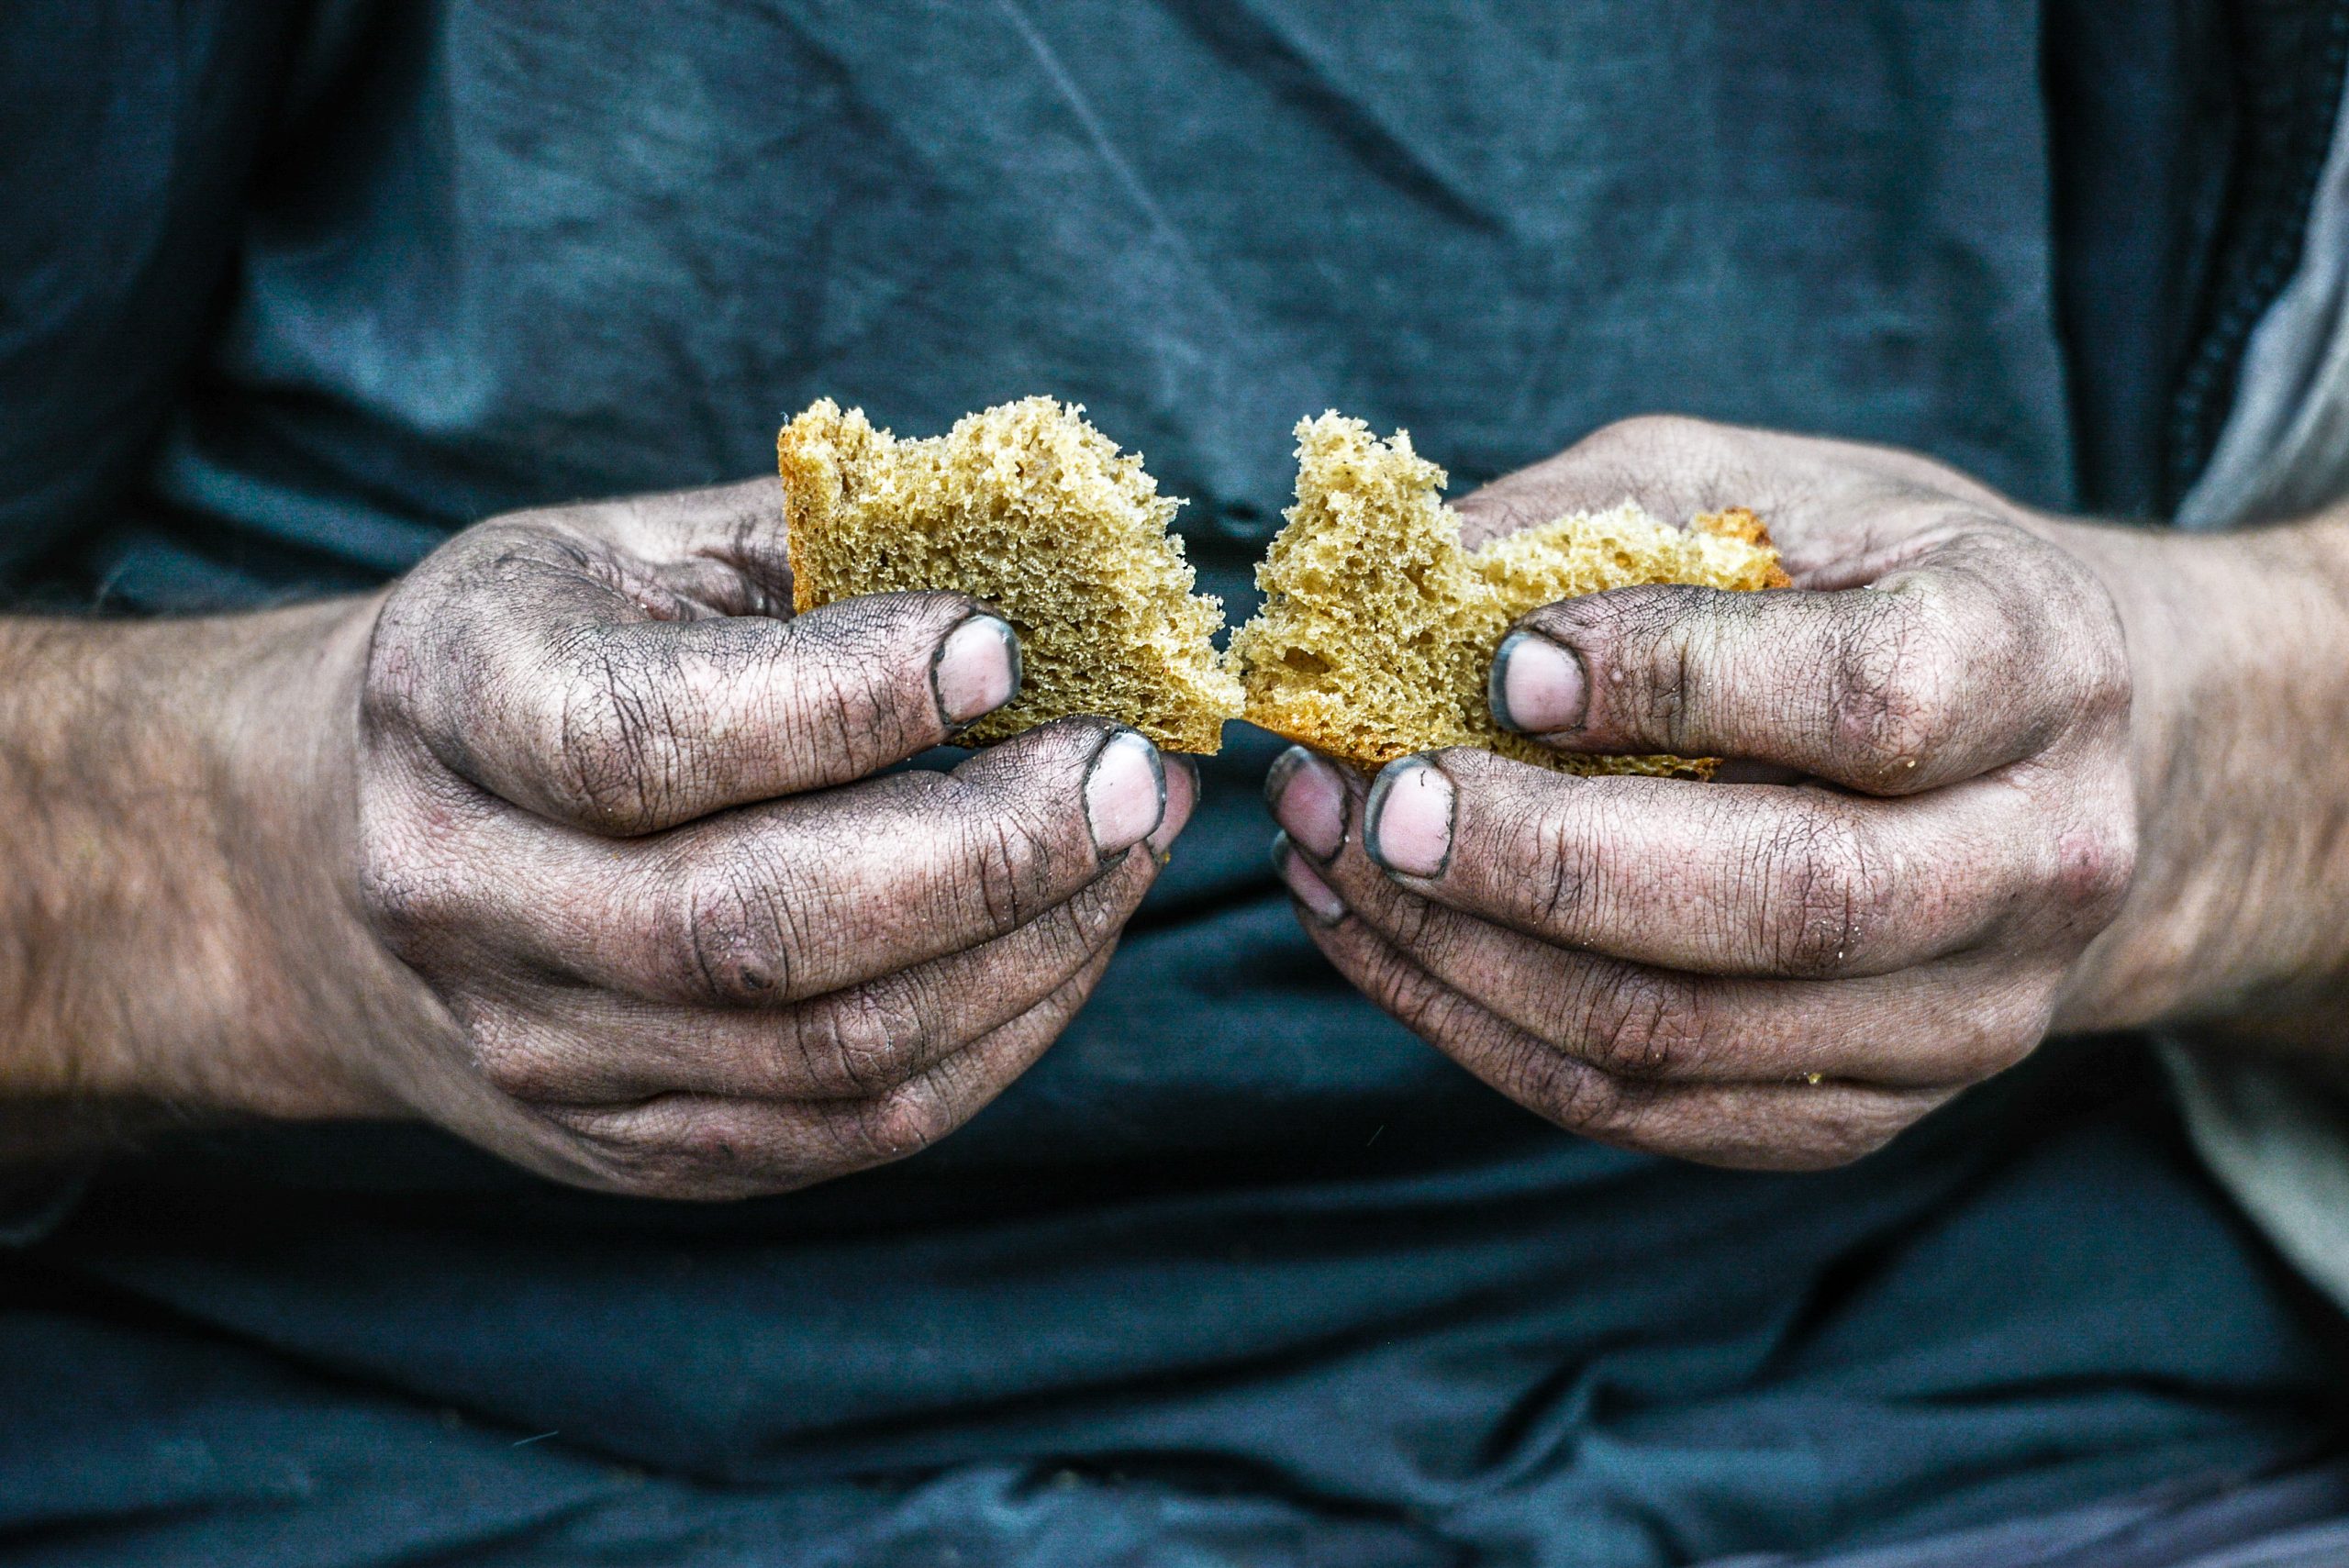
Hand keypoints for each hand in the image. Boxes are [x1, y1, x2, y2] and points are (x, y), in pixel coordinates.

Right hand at [335, 478, 1196, 1196]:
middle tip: (1133, 772)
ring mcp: (540, 1051)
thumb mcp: (626, 549)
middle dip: (991, 854)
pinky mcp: (624, 1150)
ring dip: (1028, 951)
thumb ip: (818, 543)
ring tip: (1131, 844)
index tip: (1005, 643)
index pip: (650, 735)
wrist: (332, 855)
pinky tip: (1068, 939)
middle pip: (751, 928)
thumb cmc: (535, 657)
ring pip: (829, 1054)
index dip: (849, 700)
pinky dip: (997, 1039)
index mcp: (453, 697)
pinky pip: (850, 1132)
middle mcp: (464, 893)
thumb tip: (1052, 558)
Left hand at [1266, 417, 2138, 1168]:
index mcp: (2031, 665)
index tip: (1504, 666)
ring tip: (1332, 860)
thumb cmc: (1880, 588)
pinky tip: (1387, 942)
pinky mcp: (1870, 1108)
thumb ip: (1599, 516)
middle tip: (1372, 802)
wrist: (2071, 758)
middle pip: (1785, 902)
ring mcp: (1963, 1015)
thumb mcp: (1769, 488)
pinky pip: (1654, 1109)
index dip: (1671, 683)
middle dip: (1541, 862)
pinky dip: (1489, 1033)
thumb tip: (1404, 574)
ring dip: (1470, 959)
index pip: (1862, 701)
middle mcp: (2034, 860)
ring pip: (1687, 1035)